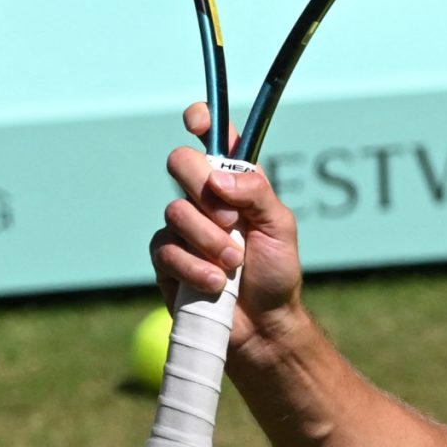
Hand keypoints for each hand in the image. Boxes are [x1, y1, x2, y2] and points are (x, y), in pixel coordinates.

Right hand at [148, 103, 304, 346]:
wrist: (263, 325)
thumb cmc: (276, 273)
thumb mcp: (280, 227)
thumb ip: (257, 193)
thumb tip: (219, 179)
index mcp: (235, 183)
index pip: (214, 139)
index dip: (203, 120)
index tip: (197, 120)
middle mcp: (205, 198)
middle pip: (180, 162)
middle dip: (204, 191)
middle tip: (232, 222)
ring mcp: (181, 228)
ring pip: (176, 211)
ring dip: (210, 241)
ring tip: (234, 264)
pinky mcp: (166, 258)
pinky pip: (167, 249)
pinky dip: (196, 268)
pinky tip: (216, 284)